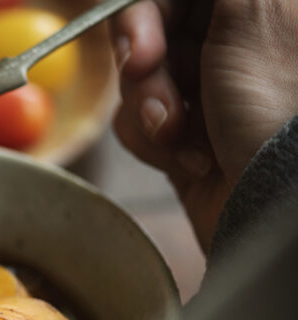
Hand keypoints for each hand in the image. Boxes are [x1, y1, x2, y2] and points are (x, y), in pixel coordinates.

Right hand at [110, 0, 297, 251]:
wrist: (275, 208)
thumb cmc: (276, 113)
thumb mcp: (252, 17)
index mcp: (259, 9)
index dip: (148, 10)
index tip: (140, 39)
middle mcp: (230, 43)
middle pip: (150, 28)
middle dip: (144, 63)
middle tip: (145, 76)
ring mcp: (205, 91)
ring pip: (137, 79)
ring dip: (149, 109)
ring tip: (180, 137)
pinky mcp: (182, 134)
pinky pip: (136, 123)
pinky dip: (154, 143)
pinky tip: (192, 159)